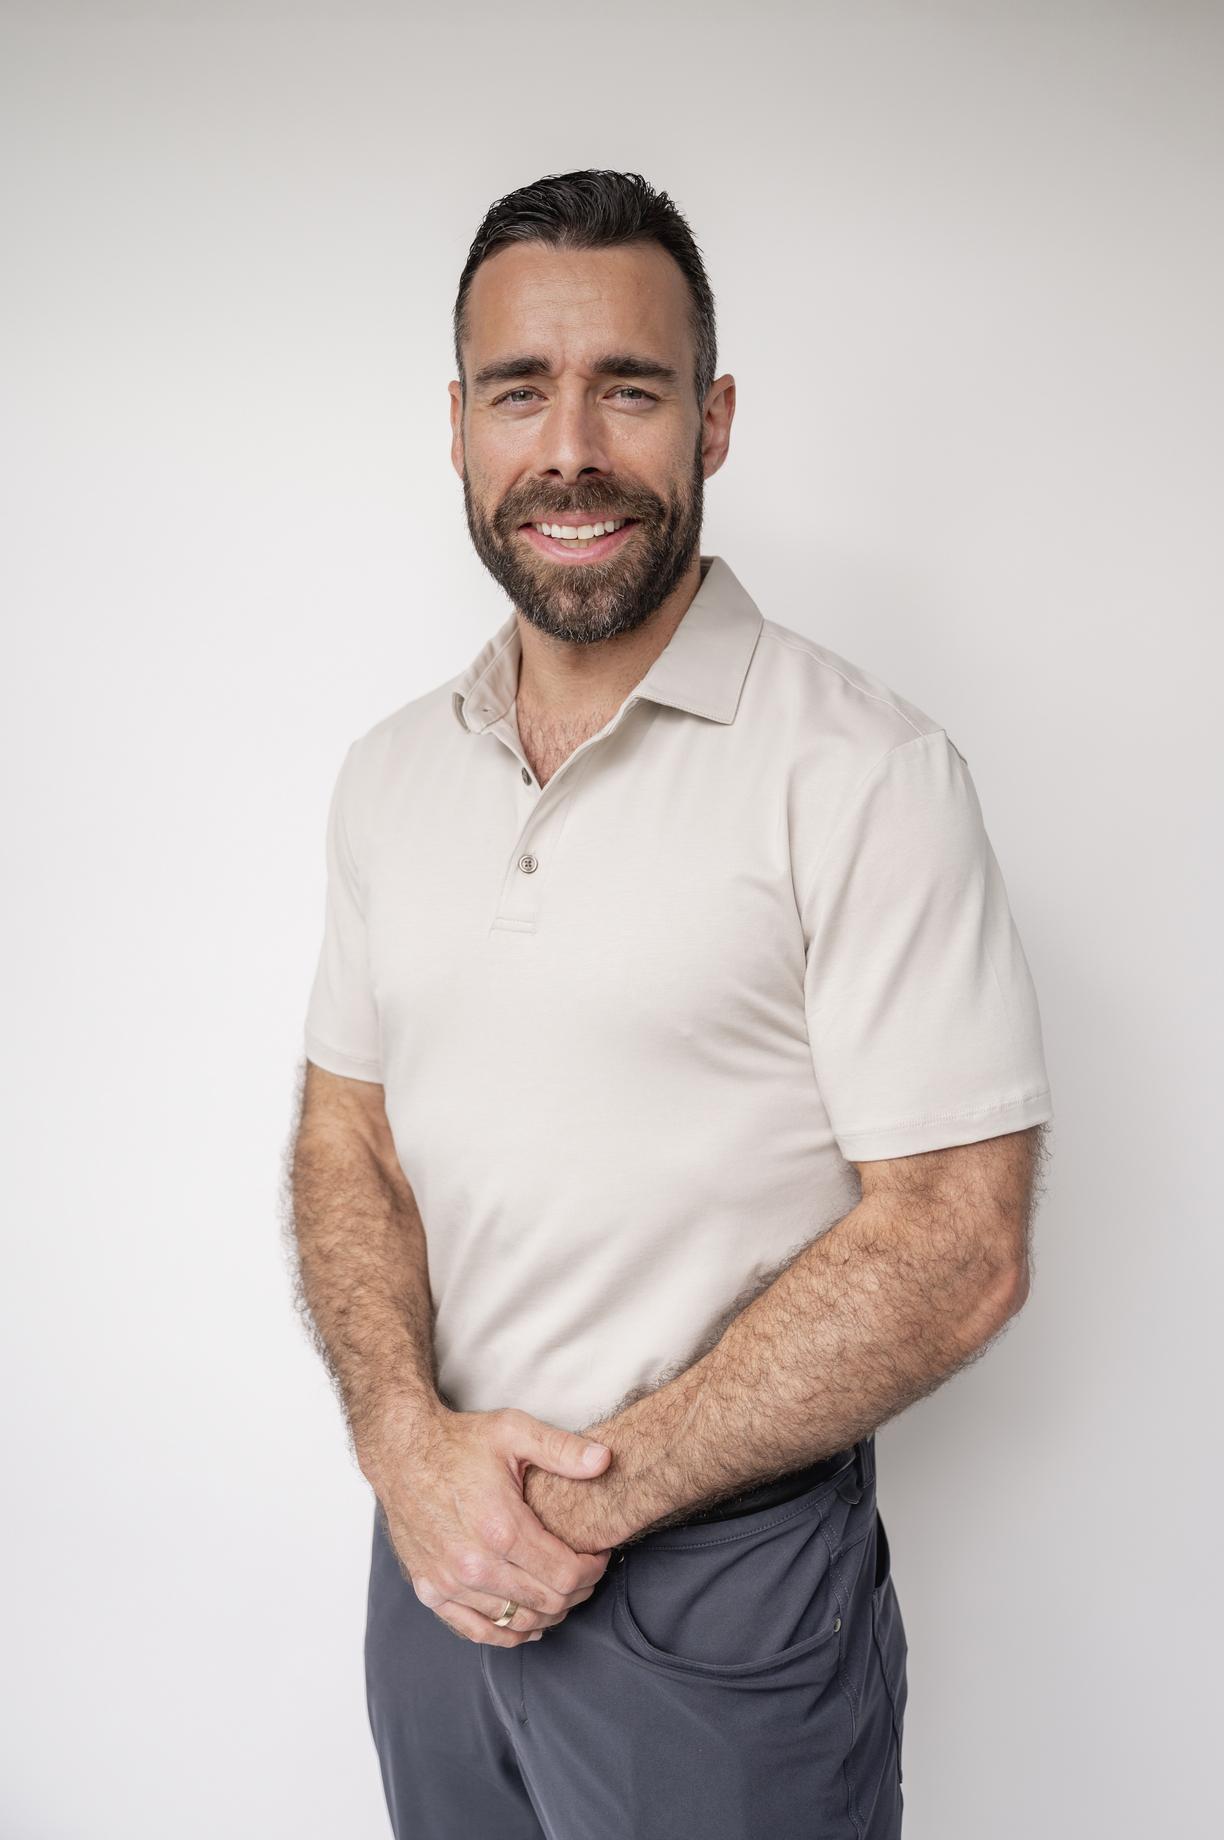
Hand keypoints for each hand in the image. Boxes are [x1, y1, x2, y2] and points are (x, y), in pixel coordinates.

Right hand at [368, 1405, 614, 1646]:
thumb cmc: (458, 1442)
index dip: (593, 1570)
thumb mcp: (514, 1431)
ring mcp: (449, 1583)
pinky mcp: (430, 1591)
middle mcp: (474, 1565)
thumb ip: (563, 1449)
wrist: (401, 1452)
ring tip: (560, 1588)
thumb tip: (605, 1460)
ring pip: (518, 1622)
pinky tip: (526, 1620)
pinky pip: (478, 1631)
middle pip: (547, 1603)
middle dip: (578, 1591)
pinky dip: (509, 1632)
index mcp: (501, 1528)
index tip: (599, 1555)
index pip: (566, 1574)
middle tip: (586, 1571)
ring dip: (548, 1612)